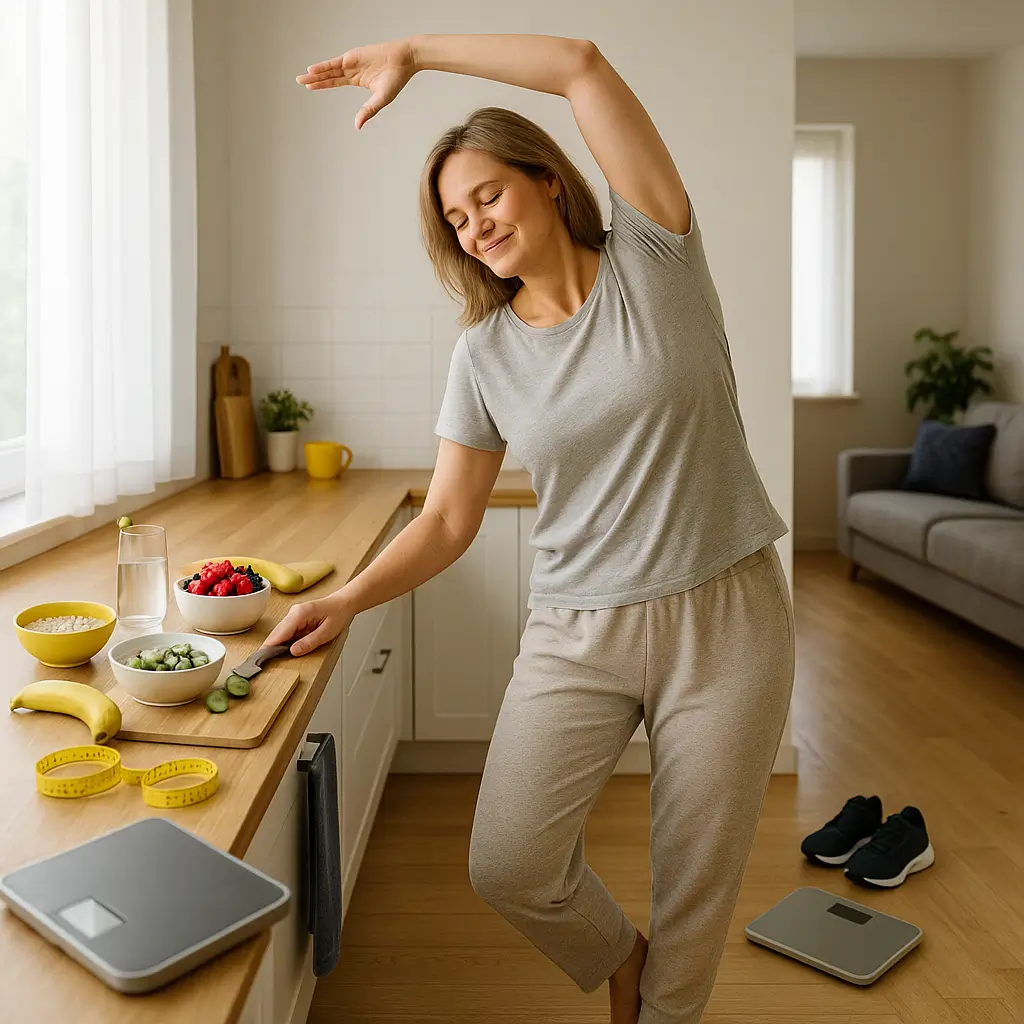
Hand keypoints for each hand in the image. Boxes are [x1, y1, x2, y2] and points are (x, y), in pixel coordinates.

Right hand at [264, 594, 353, 656]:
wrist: (344, 603)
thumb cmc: (339, 614)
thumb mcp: (327, 632)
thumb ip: (310, 642)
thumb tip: (293, 652)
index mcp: (300, 613)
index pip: (279, 633)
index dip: (268, 647)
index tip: (259, 659)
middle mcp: (293, 613)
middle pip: (276, 634)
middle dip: (269, 649)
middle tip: (261, 664)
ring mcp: (293, 616)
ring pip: (280, 634)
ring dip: (277, 646)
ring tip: (269, 661)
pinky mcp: (296, 620)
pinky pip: (287, 633)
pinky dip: (284, 643)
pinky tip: (283, 652)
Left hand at [296, 40, 415, 128]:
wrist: (403, 60)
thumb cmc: (396, 79)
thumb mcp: (381, 99)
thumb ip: (368, 111)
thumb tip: (357, 126)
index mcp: (358, 80)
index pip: (335, 83)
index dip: (323, 85)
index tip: (310, 87)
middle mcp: (352, 71)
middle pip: (329, 76)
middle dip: (315, 79)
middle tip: (300, 82)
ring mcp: (351, 63)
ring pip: (329, 70)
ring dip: (316, 74)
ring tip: (302, 78)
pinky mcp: (352, 57)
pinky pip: (334, 64)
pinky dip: (323, 67)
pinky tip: (312, 71)